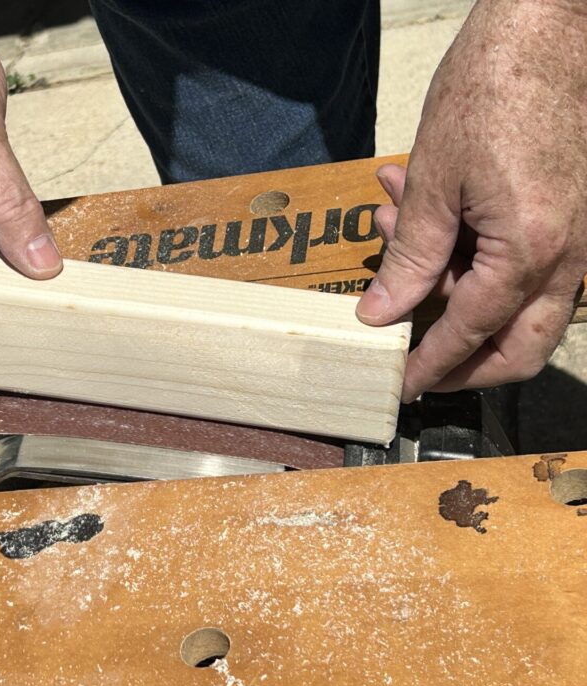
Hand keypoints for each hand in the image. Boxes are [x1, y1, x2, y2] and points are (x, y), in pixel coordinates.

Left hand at [356, 0, 585, 401]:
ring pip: (519, 304)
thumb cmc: (495, 87)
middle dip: (463, 363)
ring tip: (391, 224)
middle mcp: (571, 256)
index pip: (471, 334)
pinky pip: (525, 261)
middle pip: (519, 345)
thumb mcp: (435, 180)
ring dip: (449, 282)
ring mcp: (581, 238)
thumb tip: (381, 314)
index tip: (399, 386)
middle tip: (412, 357)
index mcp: (532, 250)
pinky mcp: (576, 215)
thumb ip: (410, 258)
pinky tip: (419, 203)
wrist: (553, 24)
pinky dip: (470, 250)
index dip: (429, 366)